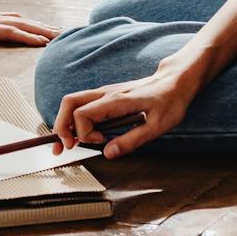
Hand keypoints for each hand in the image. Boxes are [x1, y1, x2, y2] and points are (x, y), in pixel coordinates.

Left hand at [0, 0, 57, 51]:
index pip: (9, 32)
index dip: (27, 37)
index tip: (44, 42)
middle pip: (21, 24)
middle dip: (41, 30)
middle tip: (61, 36)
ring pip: (20, 20)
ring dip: (38, 25)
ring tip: (55, 30)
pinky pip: (14, 18)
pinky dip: (27, 21)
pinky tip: (34, 23)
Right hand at [51, 55, 197, 158]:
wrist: (175, 82)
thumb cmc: (170, 102)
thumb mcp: (157, 126)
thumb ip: (131, 140)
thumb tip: (107, 154)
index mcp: (116, 100)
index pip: (82, 114)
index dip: (83, 133)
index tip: (98, 143)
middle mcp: (106, 93)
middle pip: (69, 103)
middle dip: (61, 126)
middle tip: (64, 148)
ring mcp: (105, 93)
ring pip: (73, 101)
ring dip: (64, 122)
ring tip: (67, 144)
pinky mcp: (107, 96)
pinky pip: (83, 104)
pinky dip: (74, 118)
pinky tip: (81, 134)